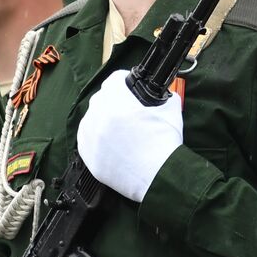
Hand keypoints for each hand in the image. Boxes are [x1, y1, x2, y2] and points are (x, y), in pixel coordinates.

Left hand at [76, 70, 181, 202]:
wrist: (160, 176)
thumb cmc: (165, 143)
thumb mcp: (170, 110)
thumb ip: (163, 96)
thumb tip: (161, 93)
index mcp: (117, 101)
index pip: (114, 80)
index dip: (124, 81)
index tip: (128, 87)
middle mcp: (99, 116)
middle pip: (101, 98)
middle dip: (113, 100)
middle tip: (126, 110)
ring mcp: (90, 137)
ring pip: (91, 118)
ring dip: (102, 118)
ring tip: (118, 128)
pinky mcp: (88, 155)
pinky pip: (86, 138)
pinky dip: (95, 137)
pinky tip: (110, 143)